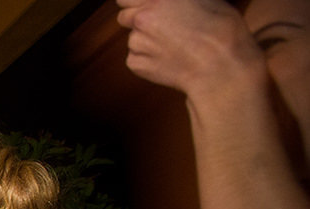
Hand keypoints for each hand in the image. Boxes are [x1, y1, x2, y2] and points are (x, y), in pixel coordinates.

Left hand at [116, 0, 257, 95]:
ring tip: (173, 45)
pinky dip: (148, 59)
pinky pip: (135, 58)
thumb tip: (166, 3)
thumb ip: (177, 0)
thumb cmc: (220, 29)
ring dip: (145, 41)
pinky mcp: (136, 64)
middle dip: (136, 21)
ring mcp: (137, 42)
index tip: (143, 9)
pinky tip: (170, 60)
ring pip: (132, 39)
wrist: (220, 66)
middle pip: (124, 17)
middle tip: (158, 28)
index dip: (135, 4)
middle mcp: (142, 17)